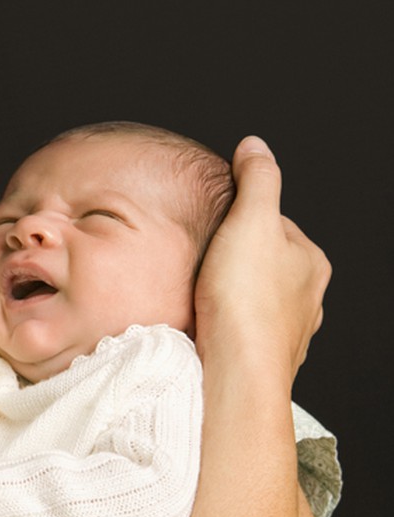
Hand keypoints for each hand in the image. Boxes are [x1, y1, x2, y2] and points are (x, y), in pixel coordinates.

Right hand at [194, 136, 330, 383]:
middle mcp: (308, 299)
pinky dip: (231, 327)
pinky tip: (211, 327)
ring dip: (236, 298)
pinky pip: (247, 334)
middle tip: (206, 263)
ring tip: (205, 296)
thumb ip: (257, 180)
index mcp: (310, 262)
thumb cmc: (245, 299)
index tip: (219, 228)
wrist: (238, 371)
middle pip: (267, 266)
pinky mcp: (265, 361)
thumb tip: (255, 146)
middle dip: (240, 263)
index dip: (244, 221)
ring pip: (259, 303)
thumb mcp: (251, 221)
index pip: (276, 226)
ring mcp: (289, 333)